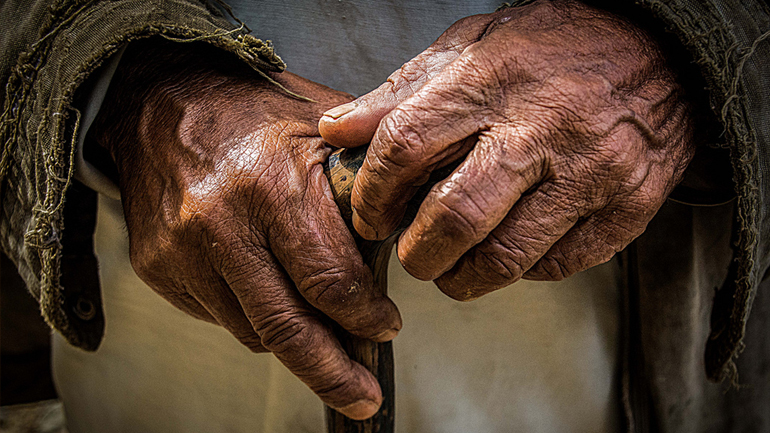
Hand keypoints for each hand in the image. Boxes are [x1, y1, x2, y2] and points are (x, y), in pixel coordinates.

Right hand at [91, 40, 400, 418]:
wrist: (158, 101)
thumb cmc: (251, 110)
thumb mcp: (320, 126)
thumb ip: (364, 180)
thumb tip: (407, 232)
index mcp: (272, 184)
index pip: (331, 281)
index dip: (366, 317)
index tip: (386, 329)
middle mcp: (221, 223)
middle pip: (287, 328)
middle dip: (333, 374)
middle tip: (363, 398)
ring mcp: (183, 252)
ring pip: (253, 332)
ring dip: (296, 344)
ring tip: (326, 343)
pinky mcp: (159, 269)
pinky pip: (219, 317)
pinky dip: (255, 319)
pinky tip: (272, 297)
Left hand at [319, 0, 695, 299]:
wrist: (657, 51)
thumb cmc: (552, 48)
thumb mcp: (471, 47)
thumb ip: (401, 92)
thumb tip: (339, 130)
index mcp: (492, 82)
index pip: (407, 147)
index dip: (374, 194)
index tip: (370, 216)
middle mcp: (541, 130)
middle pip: (456, 218)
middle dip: (417, 254)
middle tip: (411, 255)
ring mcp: (590, 173)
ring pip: (507, 257)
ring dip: (463, 277)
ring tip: (452, 267)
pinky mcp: (627, 209)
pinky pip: (556, 265)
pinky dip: (521, 271)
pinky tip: (510, 248)